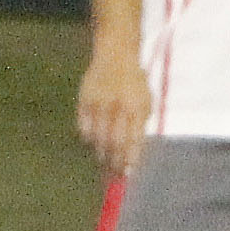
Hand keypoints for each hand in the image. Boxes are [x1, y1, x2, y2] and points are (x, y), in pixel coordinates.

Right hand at [77, 45, 151, 174]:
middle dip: (114, 162)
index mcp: (137, 108)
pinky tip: (92, 143)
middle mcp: (117, 107)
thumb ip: (140, 125)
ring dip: (101, 154)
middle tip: (114, 175)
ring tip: (104, 162)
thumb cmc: (135, 82)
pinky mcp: (85, 101)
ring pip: (97, 138)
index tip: (127, 174)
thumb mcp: (146, 101)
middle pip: (113, 144)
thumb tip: (133, 154)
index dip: (129, 160)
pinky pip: (83, 128)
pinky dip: (88, 139)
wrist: (116, 56)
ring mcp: (99, 104)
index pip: (132, 141)